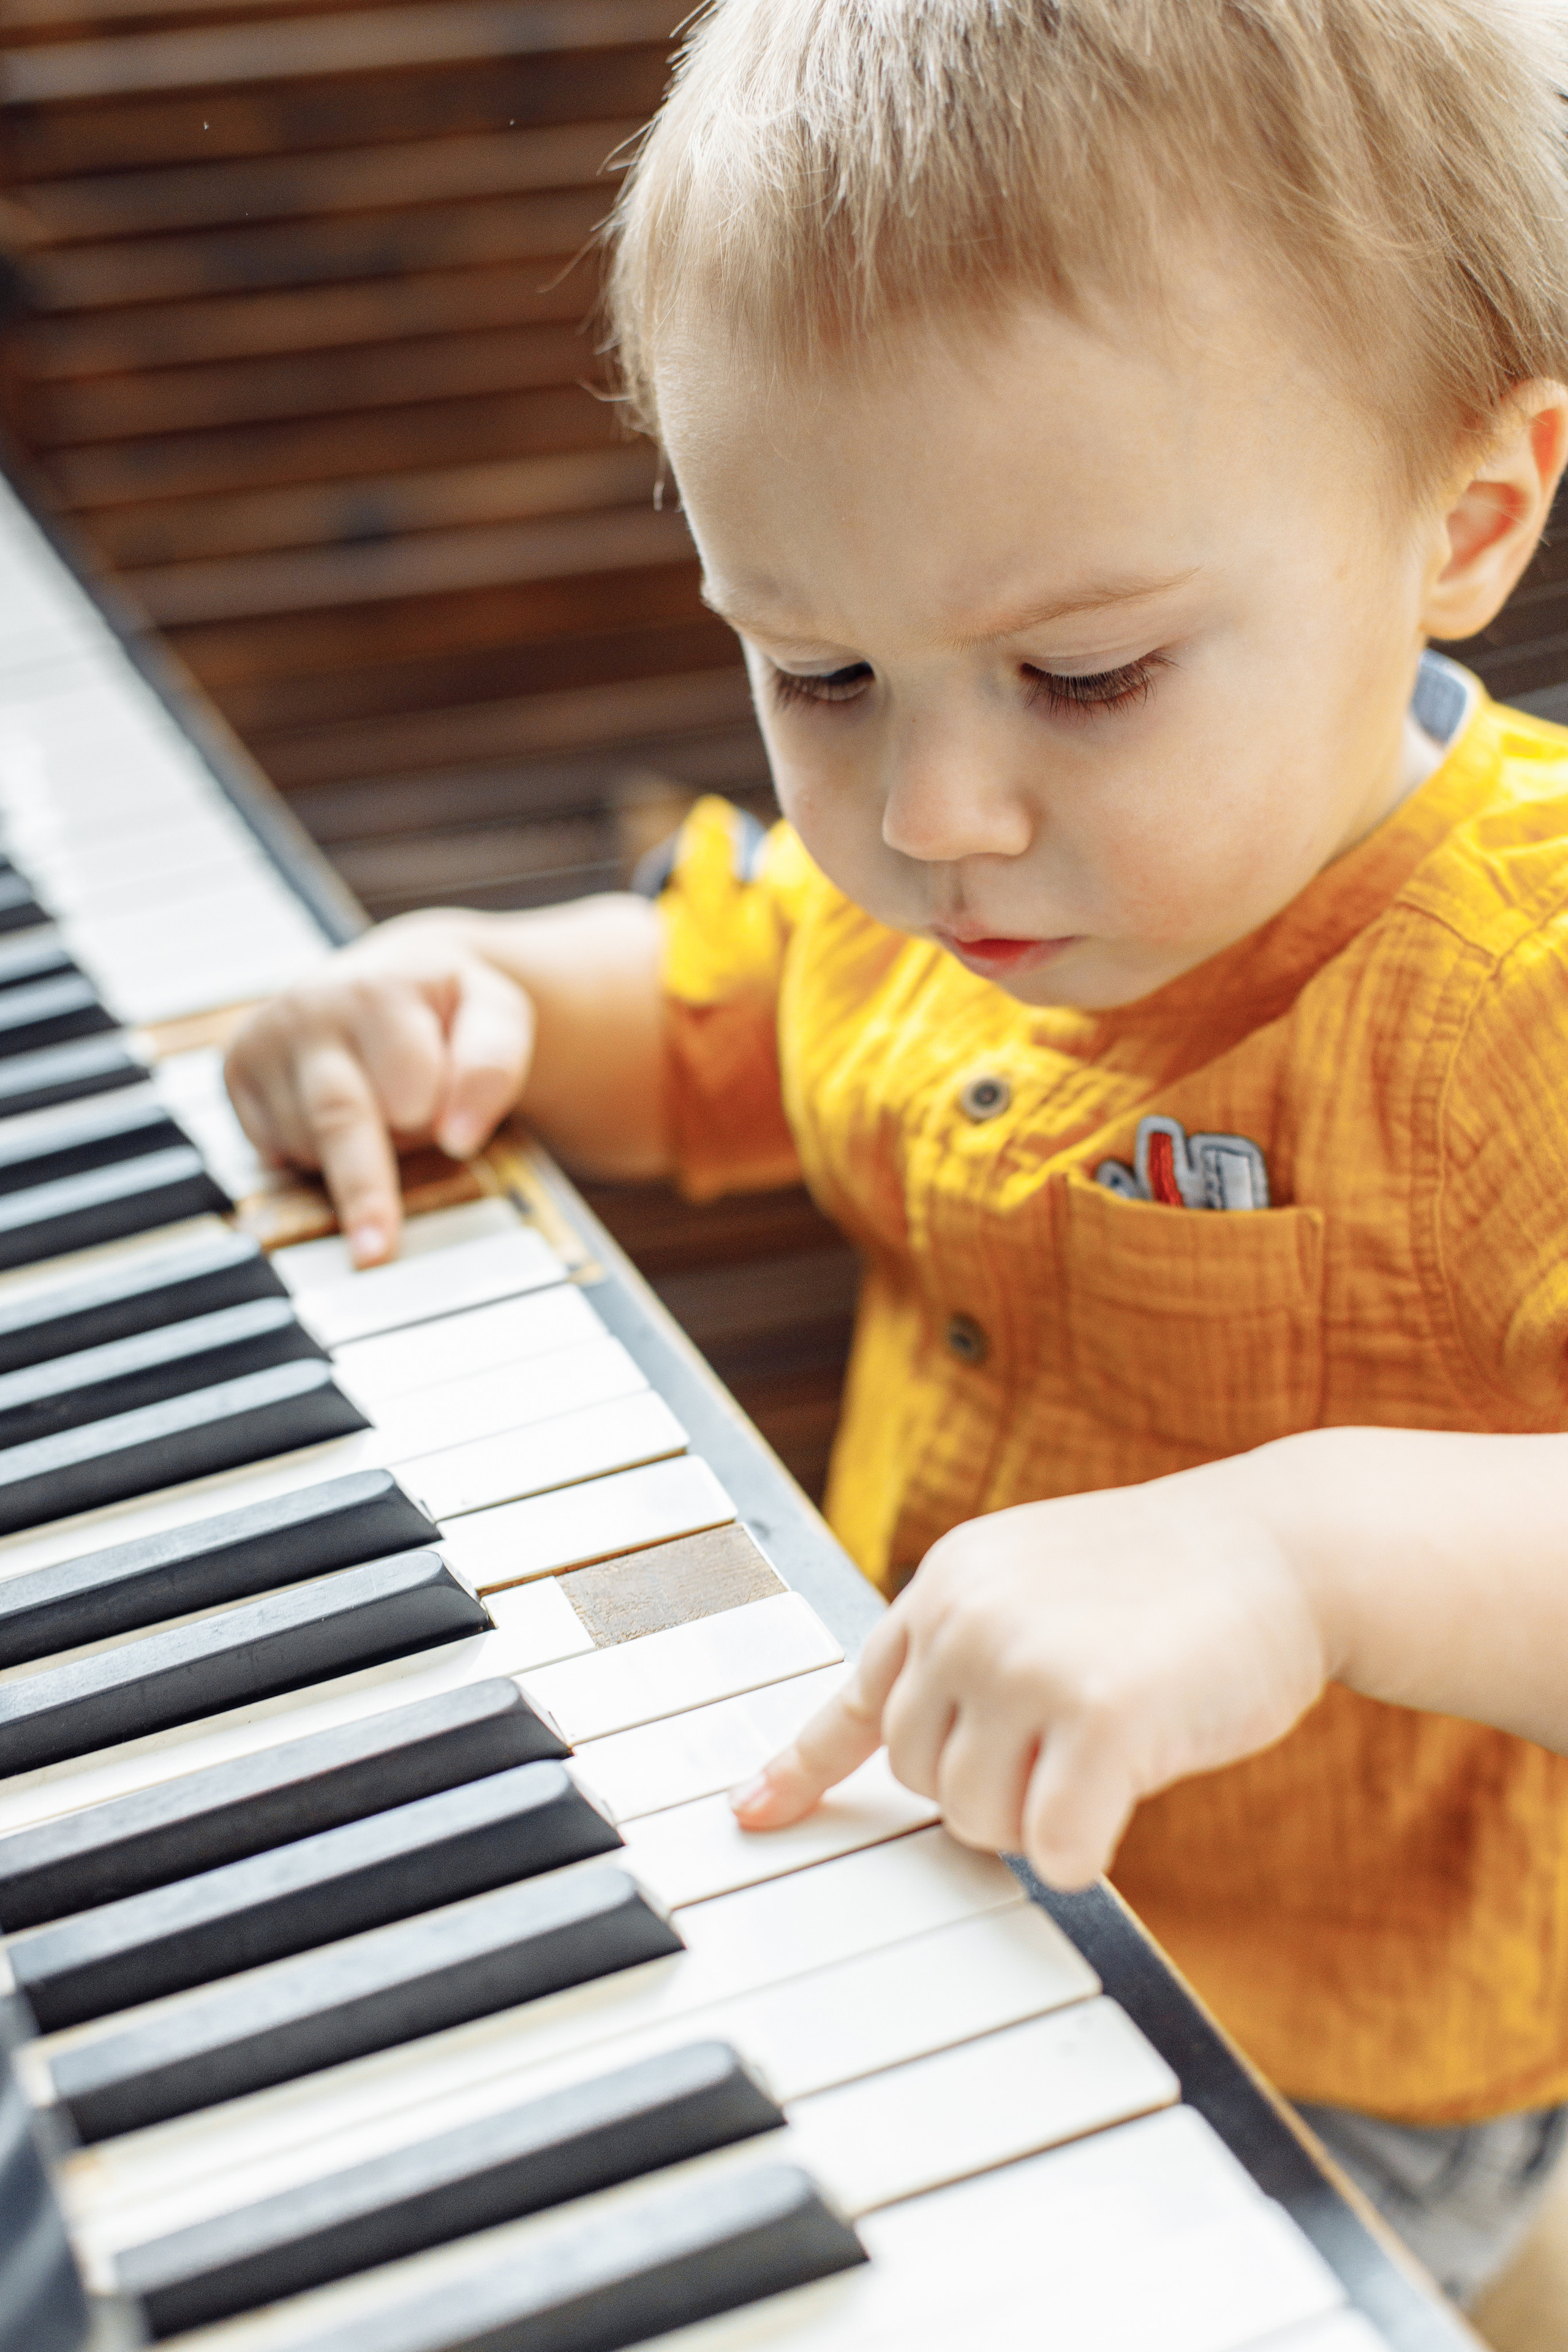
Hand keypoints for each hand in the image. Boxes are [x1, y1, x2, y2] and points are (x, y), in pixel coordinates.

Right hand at [224, 914, 531, 1264]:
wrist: (386, 971)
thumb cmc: (446, 1004)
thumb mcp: (495, 1013)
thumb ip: (493, 1066)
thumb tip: (459, 1138)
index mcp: (376, 991)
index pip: (409, 1089)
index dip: (437, 1112)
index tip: (458, 1136)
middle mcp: (307, 1009)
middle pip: (338, 1121)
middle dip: (364, 1189)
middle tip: (376, 1252)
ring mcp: (263, 1041)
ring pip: (309, 1143)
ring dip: (354, 1155)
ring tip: (379, 1108)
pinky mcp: (235, 1072)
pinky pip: (272, 1147)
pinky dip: (311, 1155)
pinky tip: (332, 1119)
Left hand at [732, 1466, 1329, 1887]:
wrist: (1287, 1547)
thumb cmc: (1175, 1580)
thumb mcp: (1042, 1578)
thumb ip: (972, 1641)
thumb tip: (913, 1748)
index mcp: (947, 1581)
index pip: (857, 1695)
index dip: (804, 1767)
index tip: (751, 1818)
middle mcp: (967, 1616)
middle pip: (918, 1779)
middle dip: (990, 1787)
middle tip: (1071, 1743)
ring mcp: (1026, 1663)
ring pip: (976, 1823)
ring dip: (1039, 1818)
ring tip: (1109, 1746)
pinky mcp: (1096, 1717)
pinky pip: (1051, 1851)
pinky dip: (1086, 1850)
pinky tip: (1132, 1792)